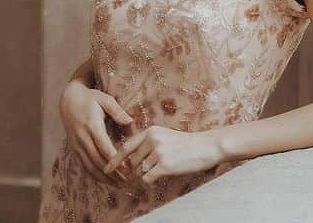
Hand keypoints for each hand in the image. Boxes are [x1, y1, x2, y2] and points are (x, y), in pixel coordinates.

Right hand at [58, 81, 134, 187]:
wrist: (69, 100)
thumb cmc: (91, 98)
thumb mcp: (105, 99)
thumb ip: (117, 111)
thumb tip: (130, 121)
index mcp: (92, 126)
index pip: (104, 147)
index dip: (114, 159)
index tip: (126, 167)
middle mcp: (83, 138)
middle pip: (97, 160)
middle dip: (112, 173)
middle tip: (126, 181)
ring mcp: (77, 145)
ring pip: (89, 166)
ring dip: (103, 177)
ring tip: (118, 185)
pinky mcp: (74, 149)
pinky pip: (84, 165)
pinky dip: (93, 175)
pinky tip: (104, 180)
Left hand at [104, 124, 223, 185]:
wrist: (205, 147)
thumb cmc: (185, 144)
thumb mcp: (164, 136)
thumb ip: (147, 143)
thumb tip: (128, 160)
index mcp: (151, 131)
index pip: (126, 146)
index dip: (114, 160)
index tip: (106, 169)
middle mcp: (153, 140)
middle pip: (132, 162)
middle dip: (137, 170)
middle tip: (152, 168)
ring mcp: (158, 152)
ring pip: (139, 172)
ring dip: (146, 175)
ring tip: (162, 168)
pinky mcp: (164, 165)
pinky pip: (147, 179)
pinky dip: (151, 181)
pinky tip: (162, 175)